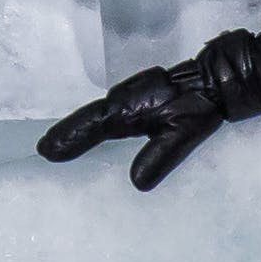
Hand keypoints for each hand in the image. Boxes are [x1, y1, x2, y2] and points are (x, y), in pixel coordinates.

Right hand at [34, 36, 248, 190]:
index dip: (69, 139)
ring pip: (97, 113)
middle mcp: (123, 99)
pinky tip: (95, 133)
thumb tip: (136, 183)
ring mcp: (130, 95)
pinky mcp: (138, 96)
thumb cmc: (200, 106)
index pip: (92, 126)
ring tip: (58, 143)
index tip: (46, 151)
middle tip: (44, 149)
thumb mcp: (182, 134)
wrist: (216, 78)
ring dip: (78, 127)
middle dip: (66, 133)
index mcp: (129, 108)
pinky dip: (95, 122)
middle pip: (88, 118)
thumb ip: (159, 157)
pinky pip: (109, 111)